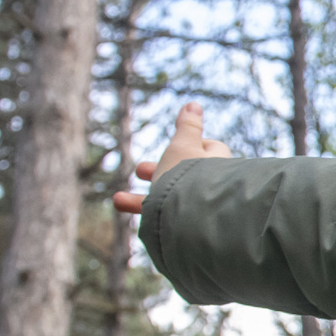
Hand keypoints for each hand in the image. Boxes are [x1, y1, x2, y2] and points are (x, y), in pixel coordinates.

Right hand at [112, 102, 232, 213]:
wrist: (198, 221)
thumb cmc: (190, 177)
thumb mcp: (183, 145)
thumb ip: (188, 127)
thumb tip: (194, 104)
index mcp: (217, 166)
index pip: (206, 149)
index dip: (188, 145)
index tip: (177, 147)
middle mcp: (212, 189)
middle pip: (182, 176)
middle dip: (156, 173)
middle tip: (139, 171)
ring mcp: (202, 210)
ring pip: (169, 201)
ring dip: (142, 199)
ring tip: (118, 201)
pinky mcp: (191, 230)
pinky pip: (167, 221)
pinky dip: (150, 216)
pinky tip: (137, 223)